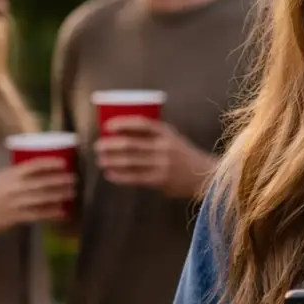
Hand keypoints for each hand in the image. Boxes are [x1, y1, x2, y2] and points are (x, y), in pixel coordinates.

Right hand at [0, 158, 75, 237]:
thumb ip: (15, 174)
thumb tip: (35, 168)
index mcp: (9, 175)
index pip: (33, 166)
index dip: (50, 163)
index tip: (63, 163)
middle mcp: (15, 187)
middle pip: (42, 182)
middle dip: (60, 180)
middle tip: (74, 179)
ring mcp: (17, 203)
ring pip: (43, 198)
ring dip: (60, 195)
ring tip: (71, 193)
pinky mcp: (18, 217)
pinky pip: (39, 214)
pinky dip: (52, 213)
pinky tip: (62, 212)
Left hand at [94, 116, 214, 198]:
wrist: (205, 176)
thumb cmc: (184, 156)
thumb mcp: (173, 139)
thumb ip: (153, 136)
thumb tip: (122, 135)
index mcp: (167, 133)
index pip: (141, 124)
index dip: (122, 123)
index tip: (108, 126)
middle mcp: (164, 147)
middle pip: (131, 144)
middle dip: (111, 145)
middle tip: (98, 146)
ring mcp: (162, 164)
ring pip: (130, 161)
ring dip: (112, 160)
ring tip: (101, 160)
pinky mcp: (160, 180)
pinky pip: (134, 177)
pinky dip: (119, 176)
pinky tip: (110, 175)